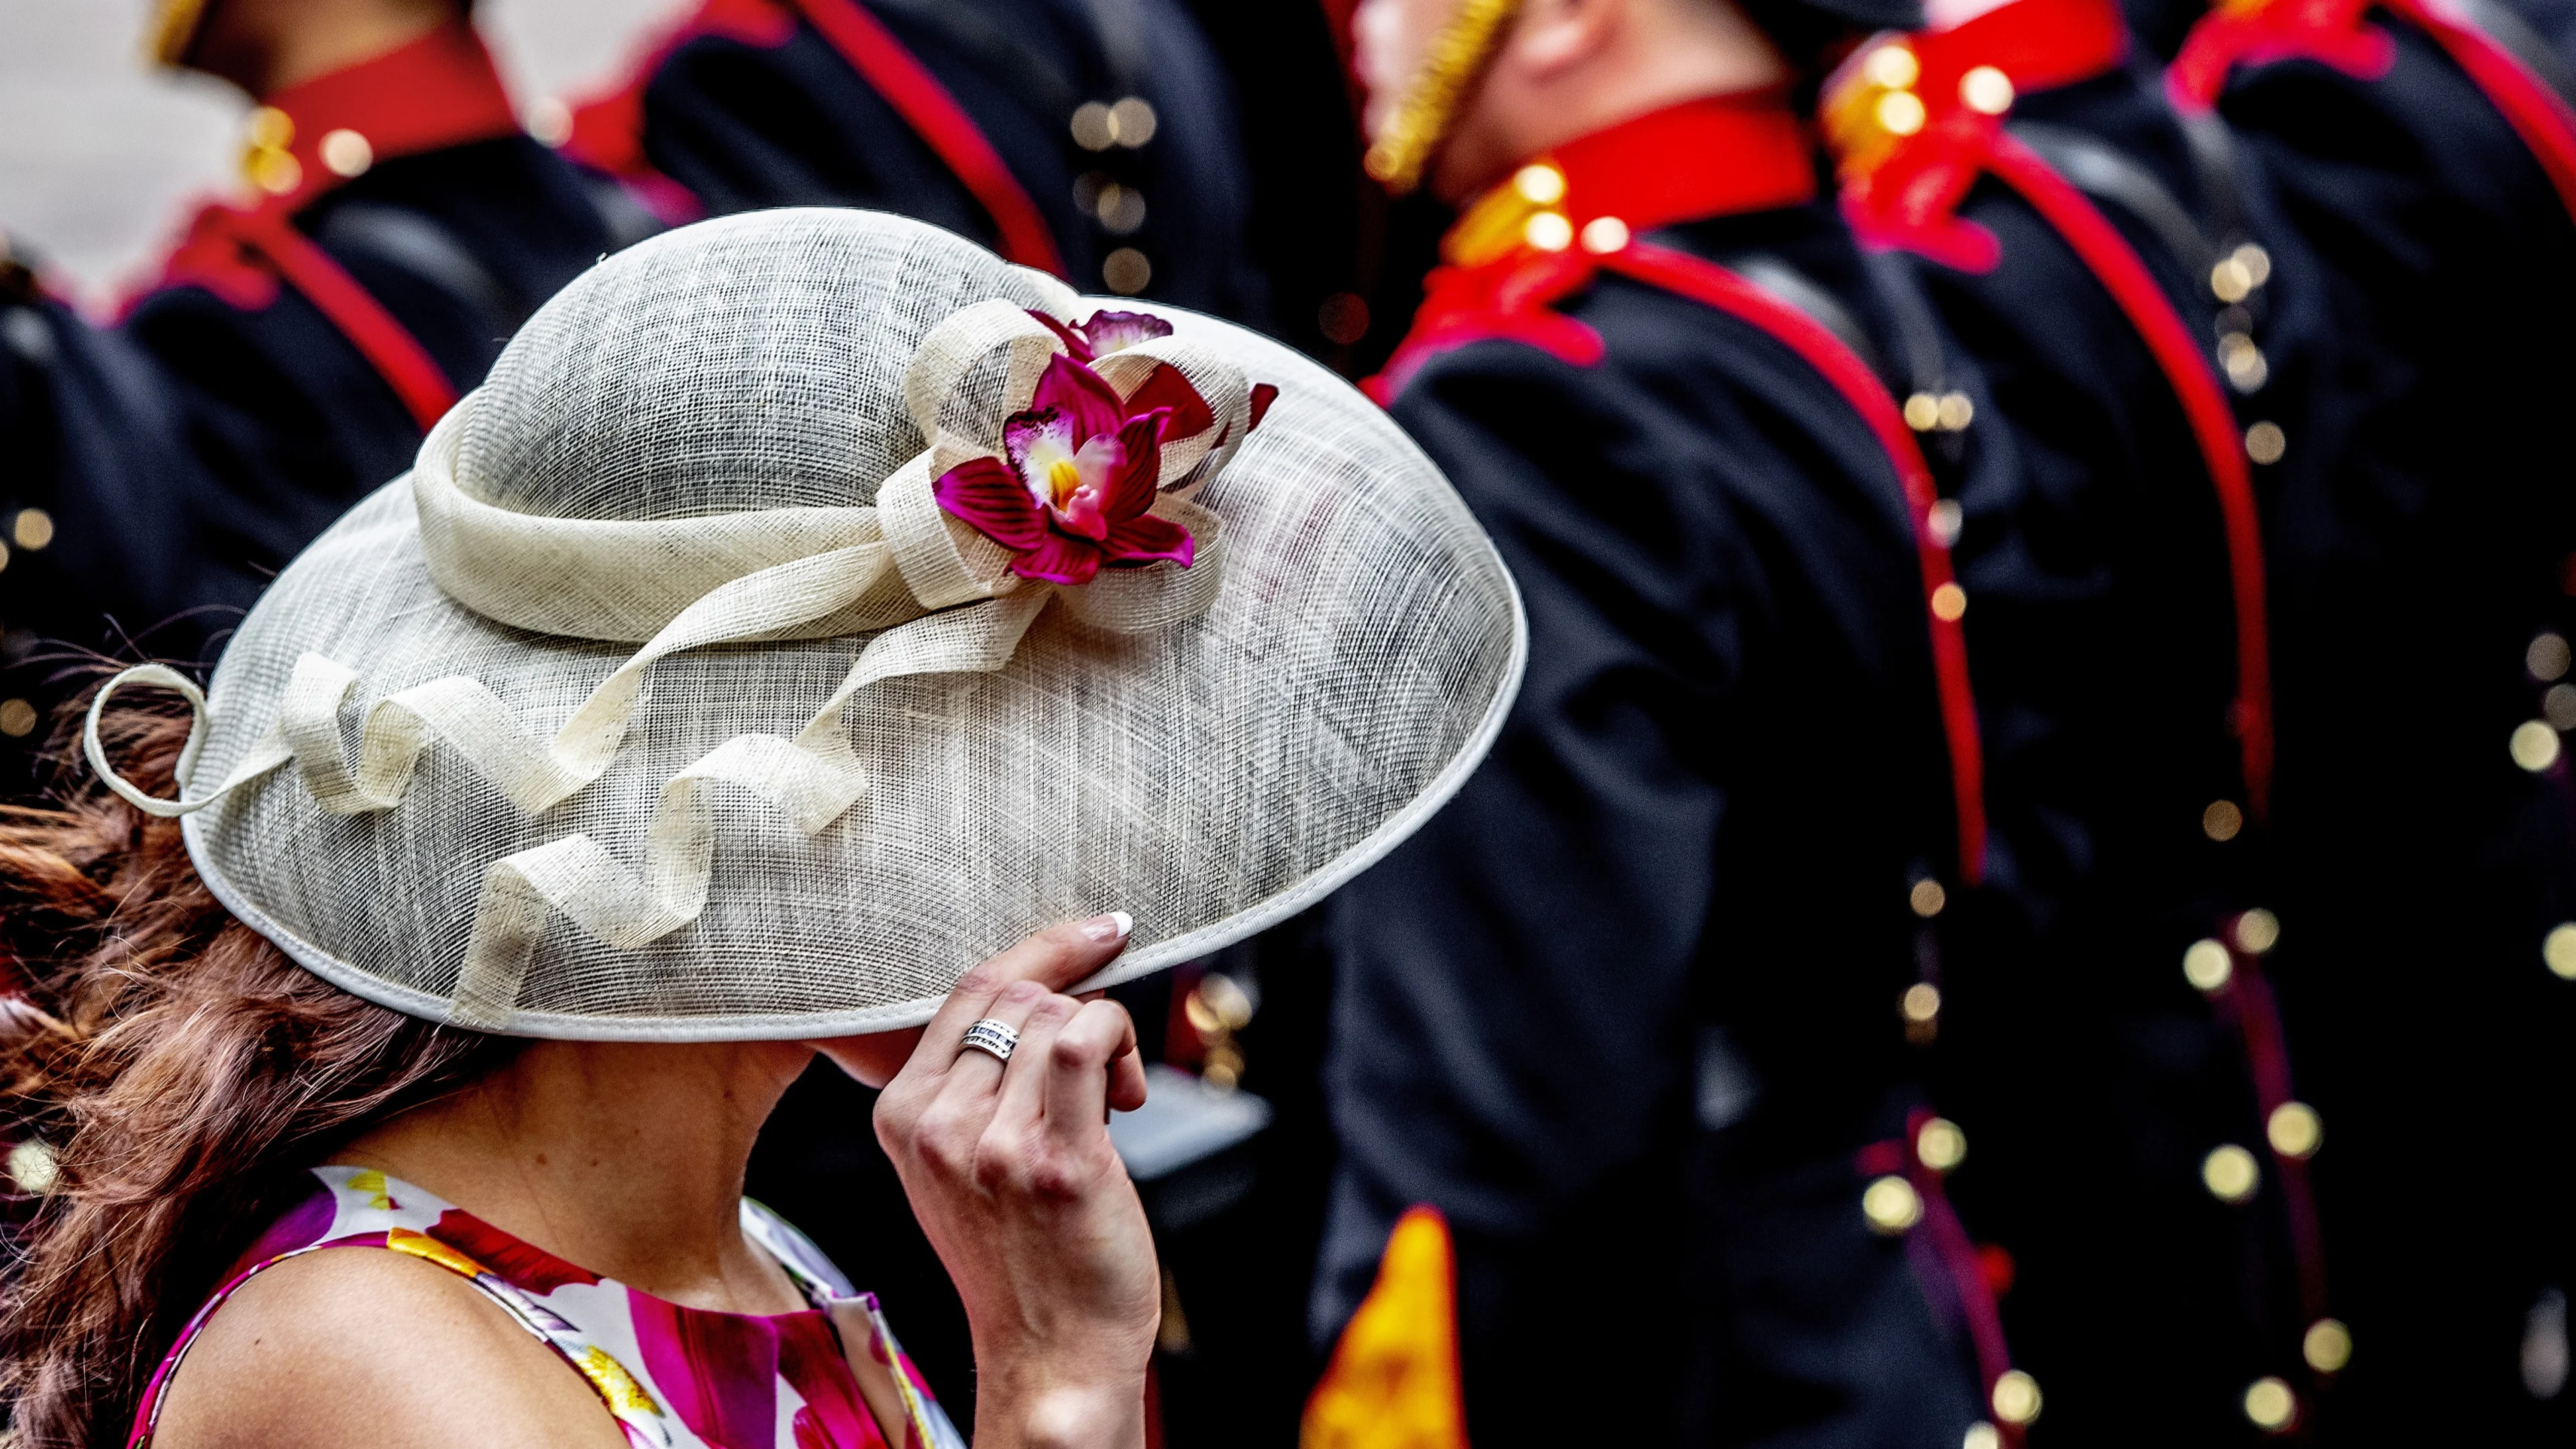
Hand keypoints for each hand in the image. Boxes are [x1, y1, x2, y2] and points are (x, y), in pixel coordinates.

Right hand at [841, 916, 1157, 1448]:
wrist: (1050, 1354)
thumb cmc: (1021, 1257)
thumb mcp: (959, 1164)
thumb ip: (974, 1085)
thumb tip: (1047, 997)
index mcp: (900, 1115)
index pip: (966, 991)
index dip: (1040, 951)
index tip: (1094, 933)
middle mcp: (935, 1123)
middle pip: (1017, 996)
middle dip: (1077, 1007)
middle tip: (1103, 1064)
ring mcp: (991, 1142)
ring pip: (1059, 1016)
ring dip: (1107, 1037)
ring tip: (1113, 1097)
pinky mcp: (1054, 1158)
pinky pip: (1089, 1039)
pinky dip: (1121, 1039)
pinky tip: (1125, 1089)